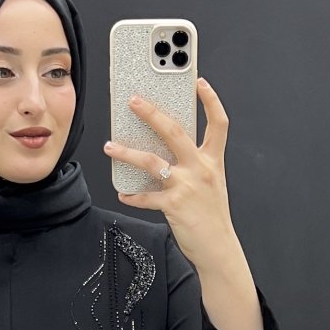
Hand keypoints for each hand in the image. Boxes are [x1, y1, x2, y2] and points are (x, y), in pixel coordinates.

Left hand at [103, 80, 236, 269]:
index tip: (199, 82)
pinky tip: (123, 193)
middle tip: (133, 101)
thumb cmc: (212, 217)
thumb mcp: (211, 184)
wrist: (217, 247)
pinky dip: (132, 195)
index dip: (211, 100)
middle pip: (175, 132)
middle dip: (152, 113)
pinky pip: (146, 197)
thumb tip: (168, 151)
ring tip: (110, 146)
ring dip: (127, 152)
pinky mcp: (173, 205)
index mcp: (212, 161)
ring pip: (152, 161)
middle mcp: (200, 169)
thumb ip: (194, 165)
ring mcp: (186, 186)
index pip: (218, 123)